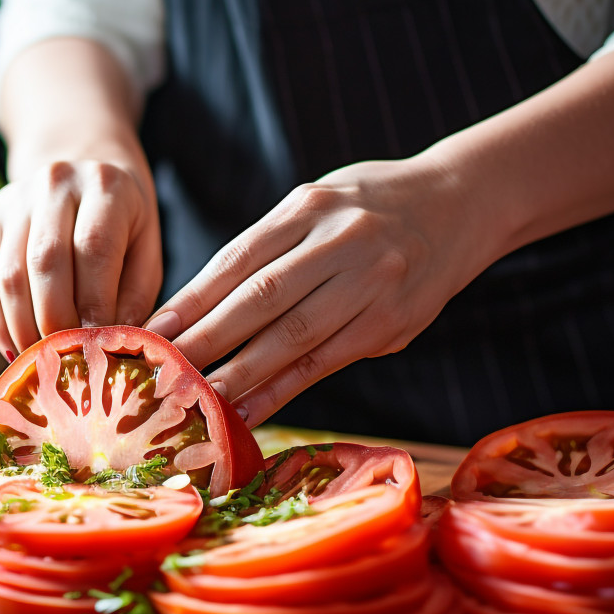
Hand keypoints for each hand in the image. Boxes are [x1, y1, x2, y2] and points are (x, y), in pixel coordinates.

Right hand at [0, 157, 162, 357]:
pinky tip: (15, 349)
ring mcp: (17, 196)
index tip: (97, 346)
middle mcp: (56, 182)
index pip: (93, 249)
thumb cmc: (124, 223)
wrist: (85, 164)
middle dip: (55, 322)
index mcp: (105, 186)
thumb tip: (110, 345)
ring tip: (40, 362)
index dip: (93, 304)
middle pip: (45, 262)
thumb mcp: (146, 251)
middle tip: (67, 361)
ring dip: (23, 328)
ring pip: (10, 274)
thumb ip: (135, 296)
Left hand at [145, 158, 501, 424]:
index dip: (191, 300)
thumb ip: (266, 248)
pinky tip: (248, 410)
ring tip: (197, 401)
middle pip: (259, 299)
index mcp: (307, 207)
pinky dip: (282, 390)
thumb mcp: (315, 203)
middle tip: (160, 374)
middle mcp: (339, 242)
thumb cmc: (369, 206)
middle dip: (205, 341)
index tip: (151, 332)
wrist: (462, 202)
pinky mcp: (391, 322)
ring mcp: (370, 284)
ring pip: (293, 336)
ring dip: (239, 375)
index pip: (236, 259)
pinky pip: (326, 362)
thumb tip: (196, 308)